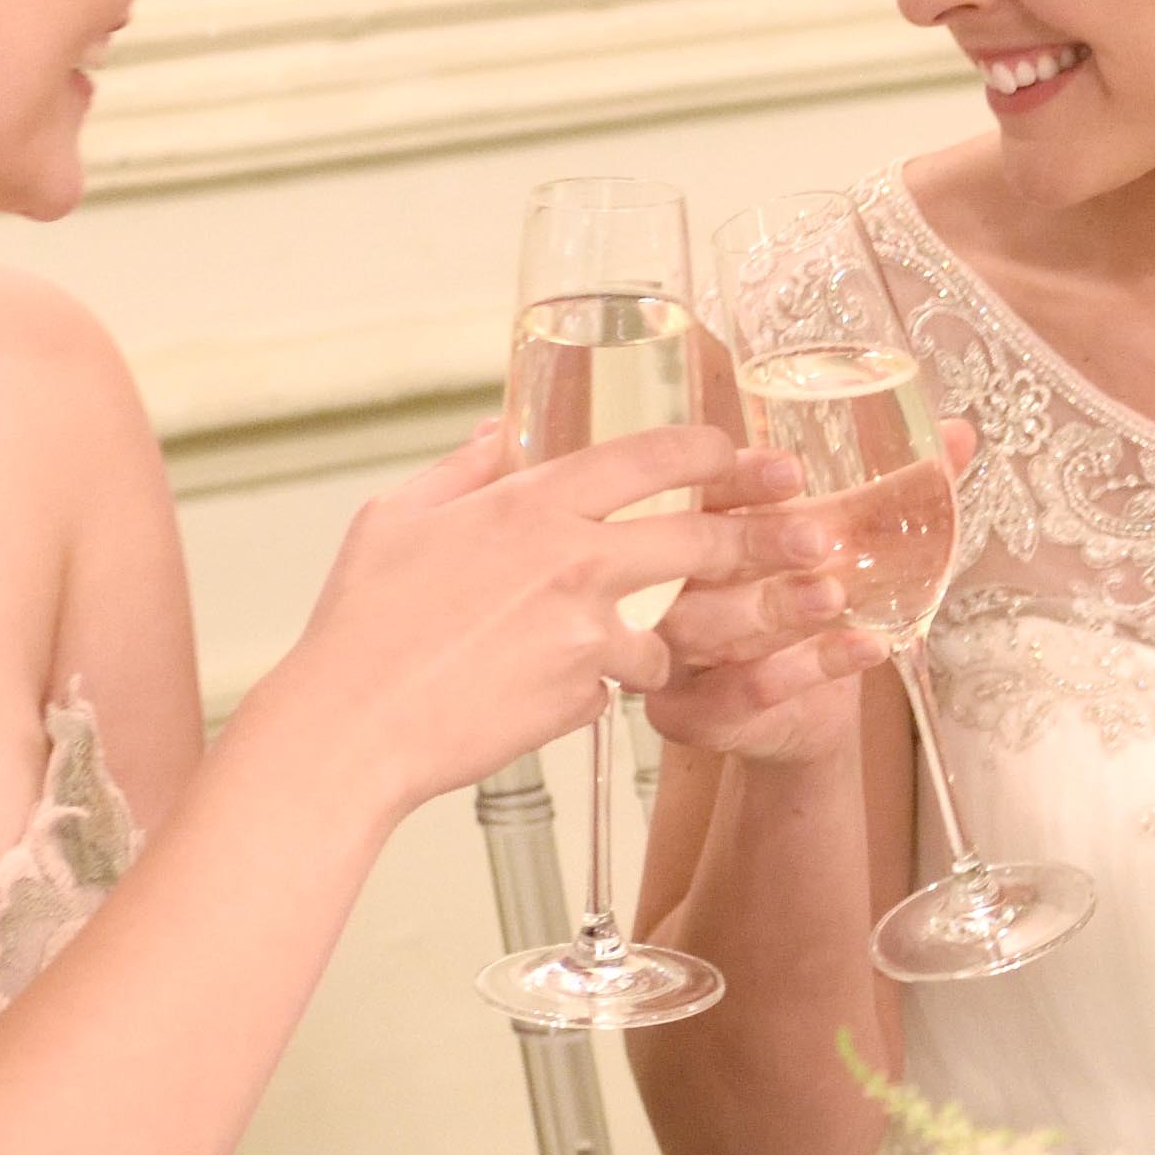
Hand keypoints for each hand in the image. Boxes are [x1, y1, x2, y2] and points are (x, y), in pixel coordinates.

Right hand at [236, 419, 795, 815]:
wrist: (352, 725)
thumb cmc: (361, 622)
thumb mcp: (398, 517)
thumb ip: (462, 470)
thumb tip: (495, 429)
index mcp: (534, 503)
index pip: (652, 458)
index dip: (709, 451)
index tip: (738, 451)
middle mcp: (576, 561)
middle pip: (702, 542)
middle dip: (760, 538)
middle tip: (803, 535)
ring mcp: (588, 635)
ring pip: (667, 630)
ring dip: (660, 640)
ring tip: (639, 650)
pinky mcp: (584, 698)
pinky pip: (615, 687)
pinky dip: (597, 688)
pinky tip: (544, 692)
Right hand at [643, 415, 967, 768]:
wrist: (804, 713)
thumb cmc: (805, 608)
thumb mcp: (844, 546)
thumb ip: (890, 495)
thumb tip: (962, 435)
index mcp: (687, 527)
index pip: (699, 491)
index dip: (740, 479)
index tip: (793, 471)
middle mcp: (664, 587)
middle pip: (694, 558)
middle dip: (756, 543)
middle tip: (820, 537)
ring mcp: (667, 654)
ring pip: (708, 628)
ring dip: (776, 609)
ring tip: (835, 594)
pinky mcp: (688, 714)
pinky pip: (743, 690)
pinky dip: (809, 668)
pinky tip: (868, 647)